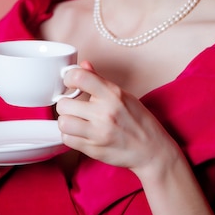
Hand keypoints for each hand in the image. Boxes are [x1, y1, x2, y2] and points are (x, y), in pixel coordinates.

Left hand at [56, 61, 178, 176]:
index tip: (70, 81)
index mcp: (113, 95)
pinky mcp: (93, 150)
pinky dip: (70, 136)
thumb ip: (99, 81)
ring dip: (66, 121)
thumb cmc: (139, 121)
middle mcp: (104, 113)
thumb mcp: (124, 95)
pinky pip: (67, 140)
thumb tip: (83, 65)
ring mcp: (98, 133)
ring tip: (75, 120)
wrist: (151, 150)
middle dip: (66, 104)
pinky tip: (79, 132)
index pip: (80, 77)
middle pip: (64, 104)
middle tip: (73, 105)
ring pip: (62, 123)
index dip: (69, 77)